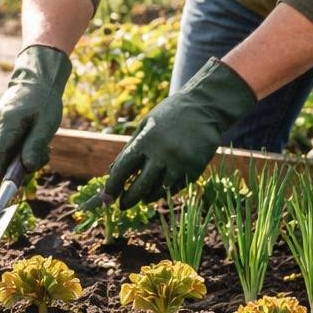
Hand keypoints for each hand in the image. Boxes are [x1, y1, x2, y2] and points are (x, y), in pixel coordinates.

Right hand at [0, 44, 71, 184]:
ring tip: (39, 147)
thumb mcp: (47, 124)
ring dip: (17, 158)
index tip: (8, 189)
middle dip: (16, 167)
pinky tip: (29, 140)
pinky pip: (0, 145)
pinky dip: (14, 149)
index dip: (1, 175)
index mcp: (6, 122)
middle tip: (42, 158)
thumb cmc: (44, 101)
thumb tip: (26, 168)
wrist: (35, 80)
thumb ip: (36, 146)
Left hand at [96, 57, 257, 207]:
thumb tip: (111, 173)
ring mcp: (181, 162)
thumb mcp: (145, 125)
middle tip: (122, 206)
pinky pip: (177, 187)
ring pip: (160, 191)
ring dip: (149, 196)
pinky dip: (166, 190)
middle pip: (141, 186)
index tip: (107, 197)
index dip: (113, 185)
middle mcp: (163, 153)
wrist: (205, 105)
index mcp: (146, 140)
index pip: (123, 169)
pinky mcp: (195, 168)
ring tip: (143, 198)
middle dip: (129, 199)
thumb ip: (129, 148)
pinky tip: (161, 189)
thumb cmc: (170, 114)